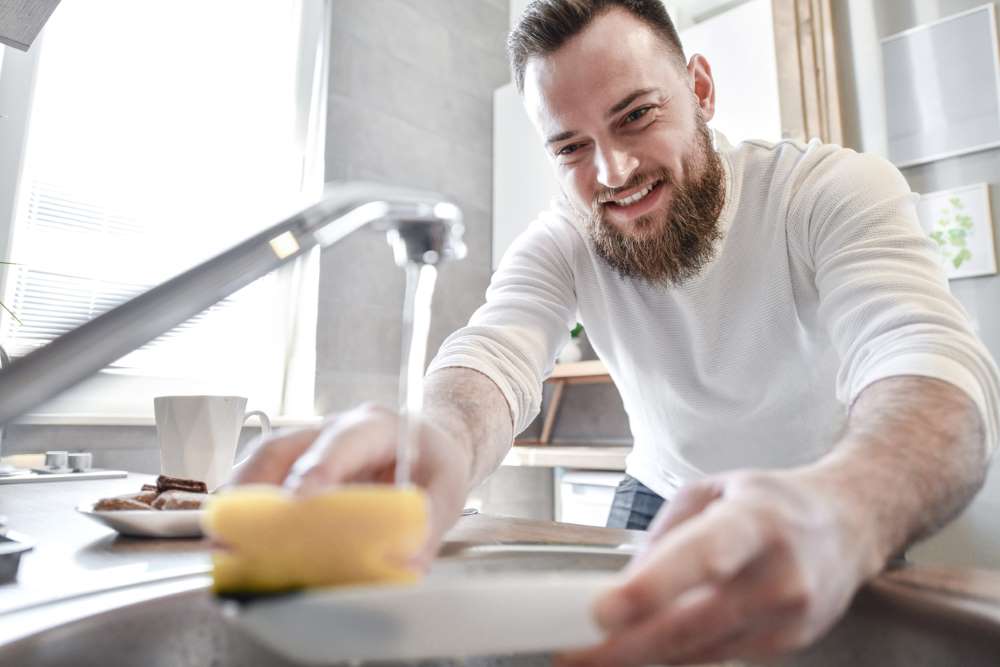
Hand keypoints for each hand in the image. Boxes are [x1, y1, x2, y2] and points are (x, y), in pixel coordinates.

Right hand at [231, 402, 473, 566]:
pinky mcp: (293, 466)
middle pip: (282, 448)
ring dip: (240, 501)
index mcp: (374, 427)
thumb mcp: (448, 487)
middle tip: (239, 531)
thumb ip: (430, 523)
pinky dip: (243, 509)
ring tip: (224, 543)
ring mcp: (307, 445)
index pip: (343, 441)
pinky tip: (233, 540)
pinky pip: (258, 480)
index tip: (300, 499)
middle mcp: (331, 430)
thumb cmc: (433, 461)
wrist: (427, 445)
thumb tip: (406, 564)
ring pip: (260, 462)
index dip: (319, 468)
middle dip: (256, 487)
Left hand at [557, 469, 878, 665]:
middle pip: (694, 623)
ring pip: (700, 651)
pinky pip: (715, 658)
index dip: (652, 589)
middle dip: (629, 644)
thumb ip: (667, 536)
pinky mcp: (785, 646)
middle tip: (577, 653)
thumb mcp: (712, 493)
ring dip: (642, 657)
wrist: (847, 527)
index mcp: (755, 521)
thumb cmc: (770, 504)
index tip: (603, 610)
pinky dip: (674, 656)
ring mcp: (787, 619)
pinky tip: (641, 651)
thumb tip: (625, 585)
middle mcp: (778, 575)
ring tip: (594, 655)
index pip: (702, 557)